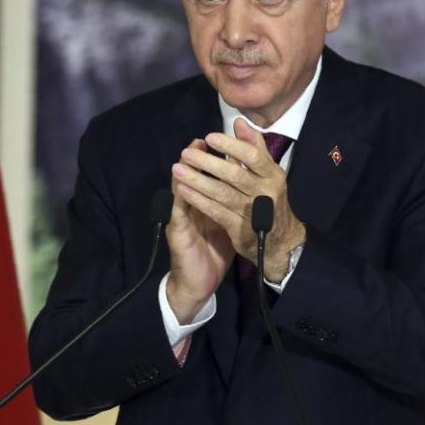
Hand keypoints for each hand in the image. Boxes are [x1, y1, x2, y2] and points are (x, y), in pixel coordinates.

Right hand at [165, 139, 235, 323]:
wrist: (199, 283)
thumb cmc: (214, 250)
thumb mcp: (229, 221)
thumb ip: (235, 199)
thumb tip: (247, 180)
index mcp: (204, 203)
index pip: (207, 176)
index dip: (214, 159)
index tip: (222, 141)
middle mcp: (189, 208)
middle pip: (191, 177)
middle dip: (198, 158)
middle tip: (201, 141)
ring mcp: (181, 219)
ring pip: (181, 190)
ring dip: (185, 172)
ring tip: (187, 155)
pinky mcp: (177, 233)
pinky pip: (179, 212)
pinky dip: (181, 198)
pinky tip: (183, 187)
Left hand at [172, 118, 305, 282]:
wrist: (281, 242)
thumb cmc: (270, 199)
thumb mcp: (268, 173)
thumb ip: (254, 147)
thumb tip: (240, 122)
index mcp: (273, 175)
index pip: (253, 156)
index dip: (231, 146)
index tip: (209, 137)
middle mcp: (266, 192)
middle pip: (235, 174)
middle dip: (208, 163)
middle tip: (186, 153)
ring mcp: (254, 212)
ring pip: (223, 193)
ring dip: (198, 181)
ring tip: (178, 170)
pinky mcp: (241, 229)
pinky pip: (217, 211)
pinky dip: (199, 200)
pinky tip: (184, 191)